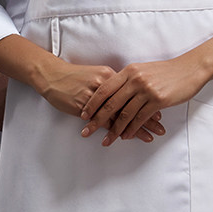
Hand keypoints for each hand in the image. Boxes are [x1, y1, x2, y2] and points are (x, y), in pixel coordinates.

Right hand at [38, 59, 163, 143]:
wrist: (51, 75)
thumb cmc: (72, 76)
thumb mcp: (94, 75)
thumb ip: (109, 84)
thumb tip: (125, 94)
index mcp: (109, 74)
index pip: (133, 91)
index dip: (147, 101)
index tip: (160, 111)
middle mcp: (105, 84)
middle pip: (131, 103)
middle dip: (147, 116)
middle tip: (161, 127)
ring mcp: (95, 96)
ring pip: (120, 113)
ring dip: (136, 126)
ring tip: (150, 136)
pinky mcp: (85, 106)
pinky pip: (103, 121)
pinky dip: (116, 130)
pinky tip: (125, 137)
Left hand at [80, 55, 206, 145]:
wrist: (188, 69)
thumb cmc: (165, 71)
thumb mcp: (143, 70)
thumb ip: (128, 80)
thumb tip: (114, 92)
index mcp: (128, 71)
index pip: (104, 89)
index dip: (92, 103)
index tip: (83, 115)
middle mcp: (134, 80)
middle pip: (111, 103)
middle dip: (97, 120)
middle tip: (86, 131)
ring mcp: (146, 90)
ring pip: (124, 114)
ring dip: (114, 130)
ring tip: (106, 140)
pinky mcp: (158, 101)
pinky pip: (140, 118)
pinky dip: (131, 129)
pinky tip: (126, 137)